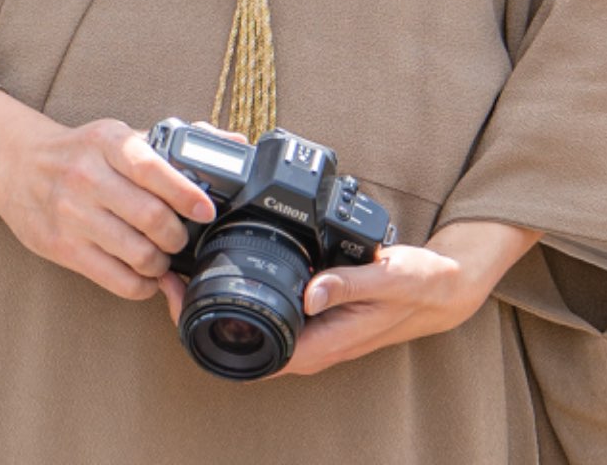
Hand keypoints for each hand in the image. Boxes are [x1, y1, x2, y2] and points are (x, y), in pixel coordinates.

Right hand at [0, 91, 217, 304]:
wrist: (19, 165)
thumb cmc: (82, 152)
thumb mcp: (119, 136)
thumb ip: (171, 143)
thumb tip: (233, 143)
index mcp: (108, 142)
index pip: (152, 168)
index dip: (185, 193)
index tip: (207, 210)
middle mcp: (88, 176)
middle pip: (150, 218)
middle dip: (177, 236)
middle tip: (182, 238)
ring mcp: (73, 214)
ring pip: (137, 253)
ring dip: (161, 263)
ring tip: (163, 257)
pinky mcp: (63, 247)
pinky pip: (116, 278)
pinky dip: (141, 284)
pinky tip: (145, 276)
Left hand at [160, 218, 539, 377]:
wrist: (441, 287)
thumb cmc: (417, 287)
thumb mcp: (388, 279)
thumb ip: (351, 283)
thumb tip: (310, 291)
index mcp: (318, 343)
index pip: (248, 350)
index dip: (203, 327)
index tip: (175, 292)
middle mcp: (307, 341)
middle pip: (238, 337)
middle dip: (194, 311)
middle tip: (165, 270)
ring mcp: (307, 327)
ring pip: (247, 321)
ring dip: (213, 297)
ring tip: (182, 261)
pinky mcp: (311, 308)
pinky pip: (265, 304)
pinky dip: (240, 285)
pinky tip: (225, 256)